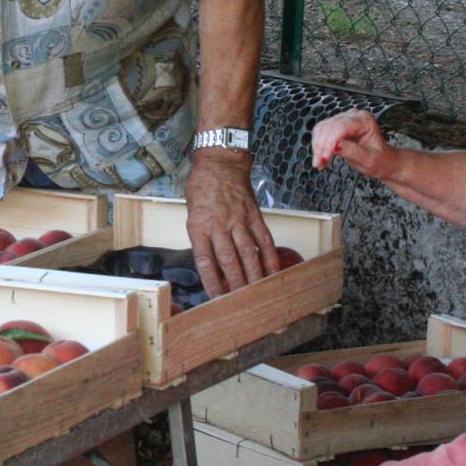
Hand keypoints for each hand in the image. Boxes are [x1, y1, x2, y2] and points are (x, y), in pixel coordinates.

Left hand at [184, 151, 280, 297]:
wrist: (220, 164)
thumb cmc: (202, 189)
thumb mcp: (192, 214)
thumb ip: (202, 239)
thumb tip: (213, 267)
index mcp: (199, 226)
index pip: (205, 261)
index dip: (211, 281)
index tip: (215, 298)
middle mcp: (219, 225)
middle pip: (229, 260)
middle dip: (236, 284)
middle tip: (241, 302)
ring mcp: (239, 220)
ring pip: (248, 253)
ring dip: (254, 275)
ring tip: (258, 292)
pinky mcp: (254, 215)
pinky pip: (263, 240)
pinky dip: (269, 257)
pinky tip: (273, 271)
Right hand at [311, 108, 399, 178]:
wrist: (382, 160)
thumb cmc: (379, 160)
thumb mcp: (368, 160)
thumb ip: (352, 152)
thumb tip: (335, 146)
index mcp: (365, 121)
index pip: (340, 127)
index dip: (329, 143)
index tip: (324, 158)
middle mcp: (354, 116)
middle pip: (328, 126)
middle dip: (321, 146)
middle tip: (320, 163)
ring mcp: (344, 119)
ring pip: (321, 128)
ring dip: (317, 146)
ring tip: (321, 162)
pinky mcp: (336, 125)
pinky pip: (321, 131)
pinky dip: (318, 145)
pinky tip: (322, 156)